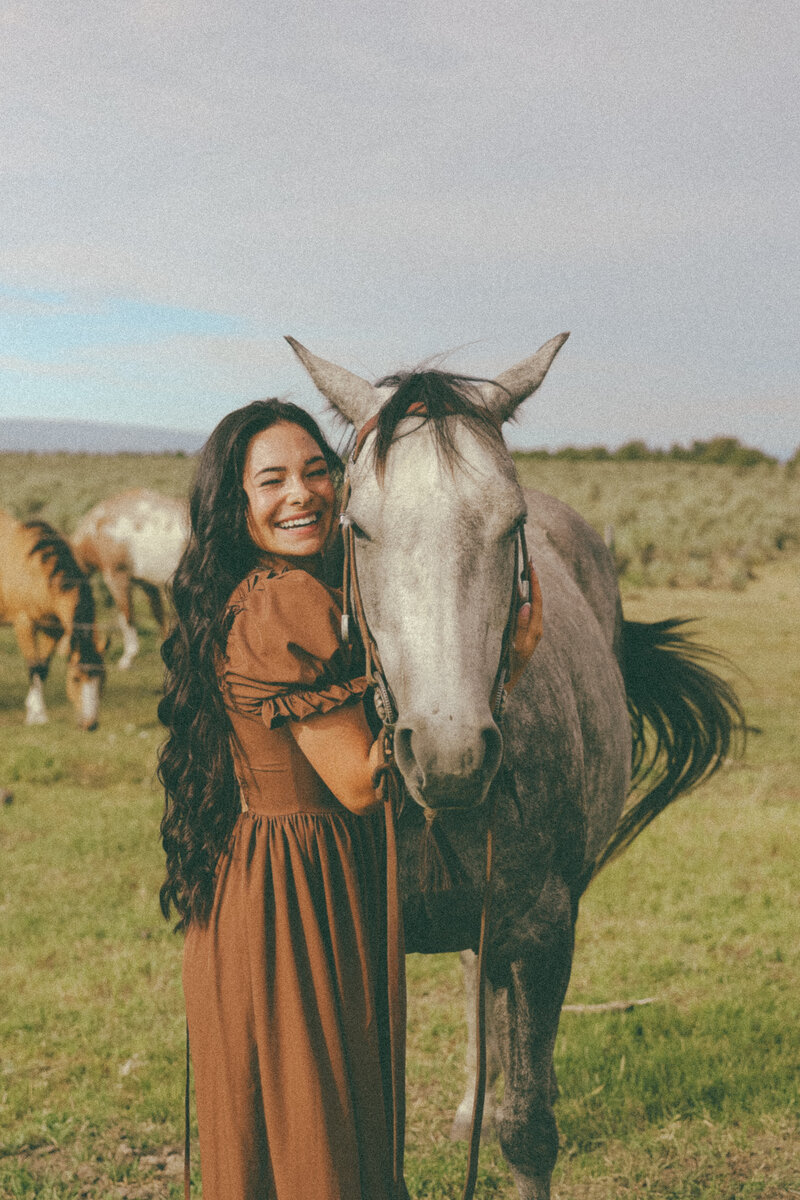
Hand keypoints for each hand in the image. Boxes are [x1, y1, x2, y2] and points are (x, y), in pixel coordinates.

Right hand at [505, 562, 542, 691]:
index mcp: (536, 630)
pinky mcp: (526, 633)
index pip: (537, 600)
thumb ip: (521, 625)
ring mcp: (531, 631)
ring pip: (532, 604)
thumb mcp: (515, 646)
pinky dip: (523, 598)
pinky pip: (527, 611)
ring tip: (524, 572)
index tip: (531, 565)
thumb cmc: (510, 666)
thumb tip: (527, 604)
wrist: (507, 683)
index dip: (535, 582)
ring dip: (529, 588)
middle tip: (529, 562)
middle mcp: (536, 629)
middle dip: (534, 581)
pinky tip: (518, 592)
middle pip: (537, 599)